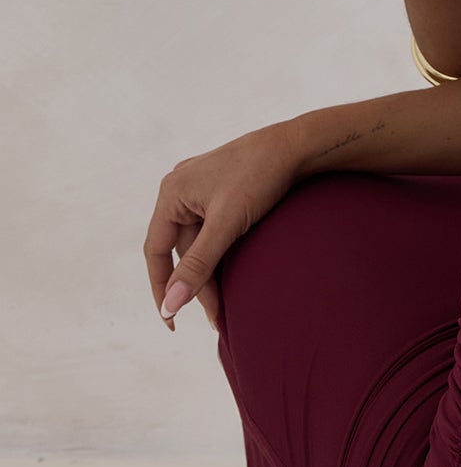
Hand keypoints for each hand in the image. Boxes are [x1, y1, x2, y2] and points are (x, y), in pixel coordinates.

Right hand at [144, 122, 303, 332]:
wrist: (298, 146)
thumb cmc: (260, 176)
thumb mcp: (227, 224)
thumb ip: (198, 265)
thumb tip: (170, 306)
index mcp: (171, 193)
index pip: (156, 252)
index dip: (162, 288)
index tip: (170, 320)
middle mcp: (180, 190)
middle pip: (182, 251)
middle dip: (198, 285)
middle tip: (217, 318)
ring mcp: (201, 190)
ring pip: (200, 244)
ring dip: (212, 273)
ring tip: (227, 305)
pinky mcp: (222, 192)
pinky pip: (213, 231)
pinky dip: (221, 255)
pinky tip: (232, 276)